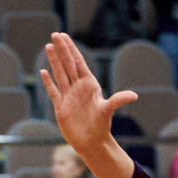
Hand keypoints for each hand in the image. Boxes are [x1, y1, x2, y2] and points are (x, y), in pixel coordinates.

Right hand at [40, 33, 138, 166]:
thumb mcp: (108, 110)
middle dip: (62, 49)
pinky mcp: (61, 107)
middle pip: (68, 64)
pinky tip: (43, 71)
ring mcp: (69, 96)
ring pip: (60, 74)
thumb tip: (134, 96)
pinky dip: (48, 82)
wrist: (92, 142)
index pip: (78, 62)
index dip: (71, 49)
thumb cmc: (101, 127)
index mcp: (89, 85)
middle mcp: (78, 88)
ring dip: (54, 61)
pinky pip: (53, 91)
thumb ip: (118, 100)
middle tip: (55, 34)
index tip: (64, 36)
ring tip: (48, 46)